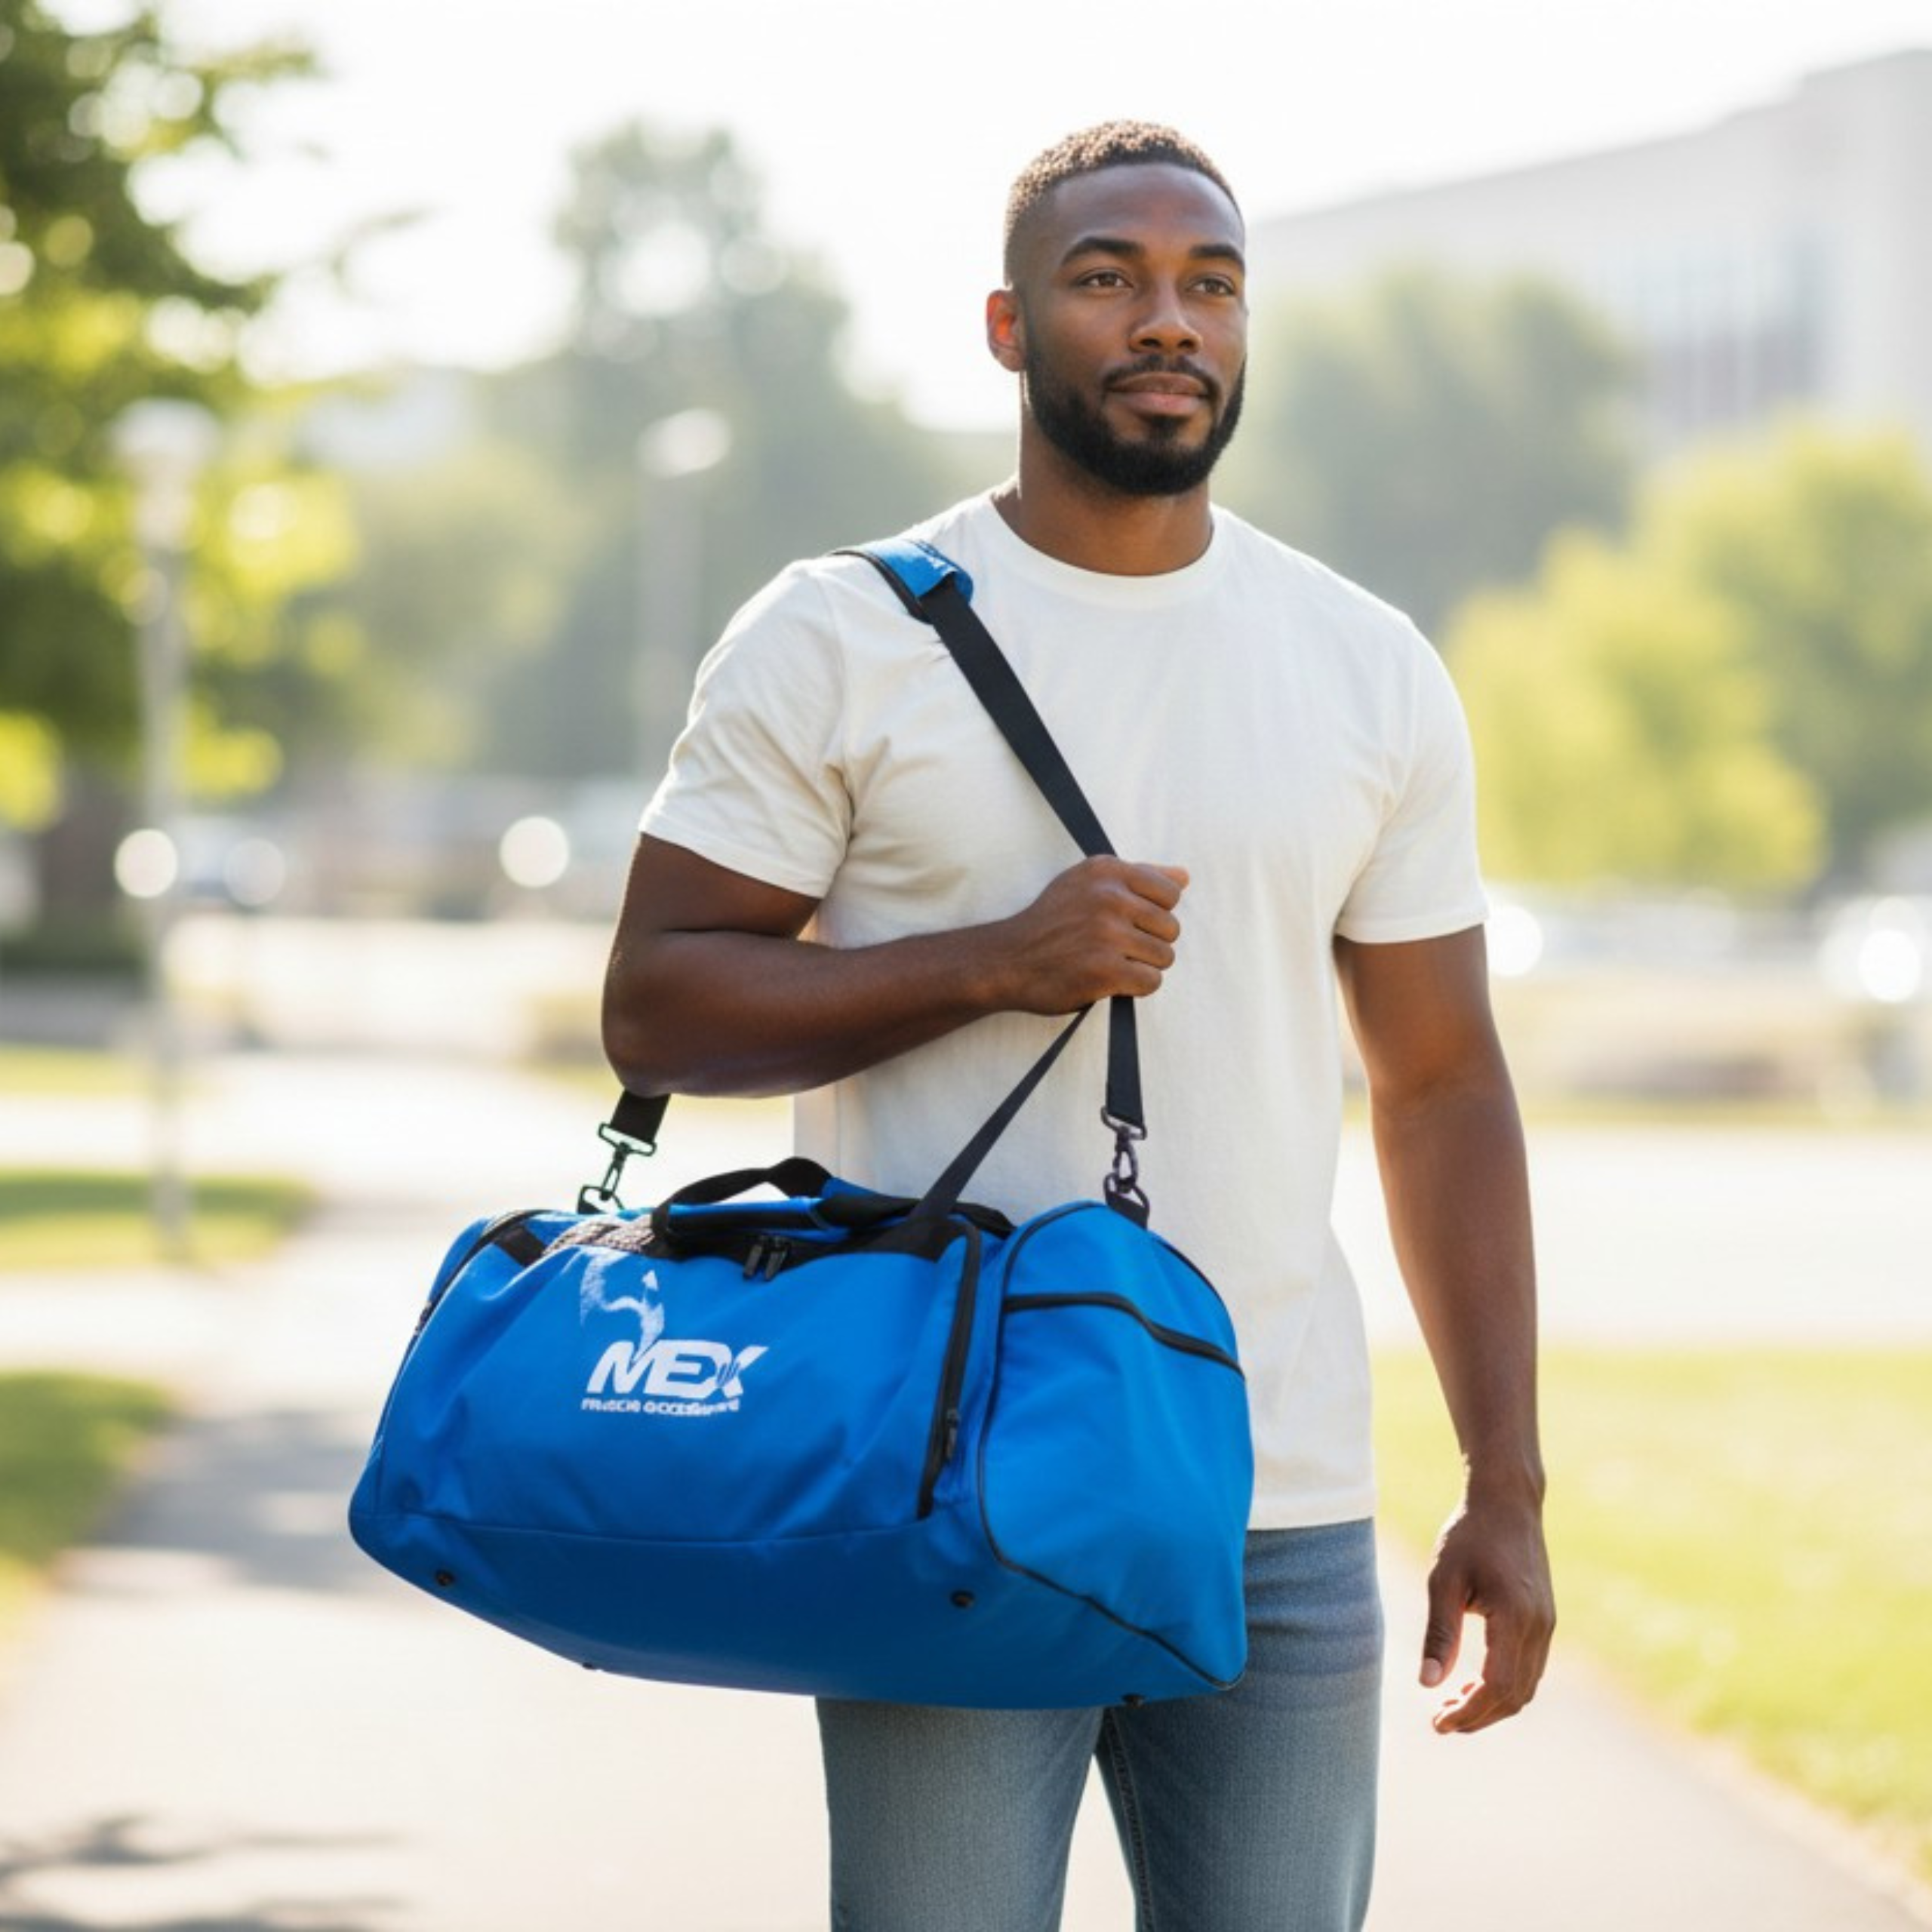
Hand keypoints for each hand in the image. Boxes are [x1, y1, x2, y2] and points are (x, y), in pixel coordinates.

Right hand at [993, 856, 1187, 1013]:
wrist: (1008, 960)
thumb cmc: (1051, 923)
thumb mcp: (1086, 884)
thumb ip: (1138, 876)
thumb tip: (1184, 877)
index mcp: (1107, 870)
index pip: (1170, 893)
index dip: (1154, 914)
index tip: (1127, 922)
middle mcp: (1109, 897)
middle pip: (1171, 927)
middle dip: (1150, 943)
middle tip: (1117, 948)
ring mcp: (1107, 934)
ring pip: (1164, 956)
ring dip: (1142, 967)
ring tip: (1112, 963)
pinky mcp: (1105, 970)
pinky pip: (1151, 981)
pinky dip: (1135, 987)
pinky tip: (1110, 981)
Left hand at [1419, 1491, 1553, 1734]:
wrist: (1507, 1502)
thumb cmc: (1469, 1535)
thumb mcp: (1443, 1580)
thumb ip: (1439, 1633)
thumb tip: (1427, 1684)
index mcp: (1515, 1618)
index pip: (1497, 1687)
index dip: (1469, 1713)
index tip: (1438, 1723)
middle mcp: (1539, 1627)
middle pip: (1516, 1695)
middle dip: (1479, 1717)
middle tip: (1441, 1722)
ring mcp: (1547, 1624)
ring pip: (1527, 1686)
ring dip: (1493, 1705)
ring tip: (1453, 1706)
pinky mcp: (1545, 1619)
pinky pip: (1531, 1668)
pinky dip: (1506, 1686)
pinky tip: (1475, 1683)